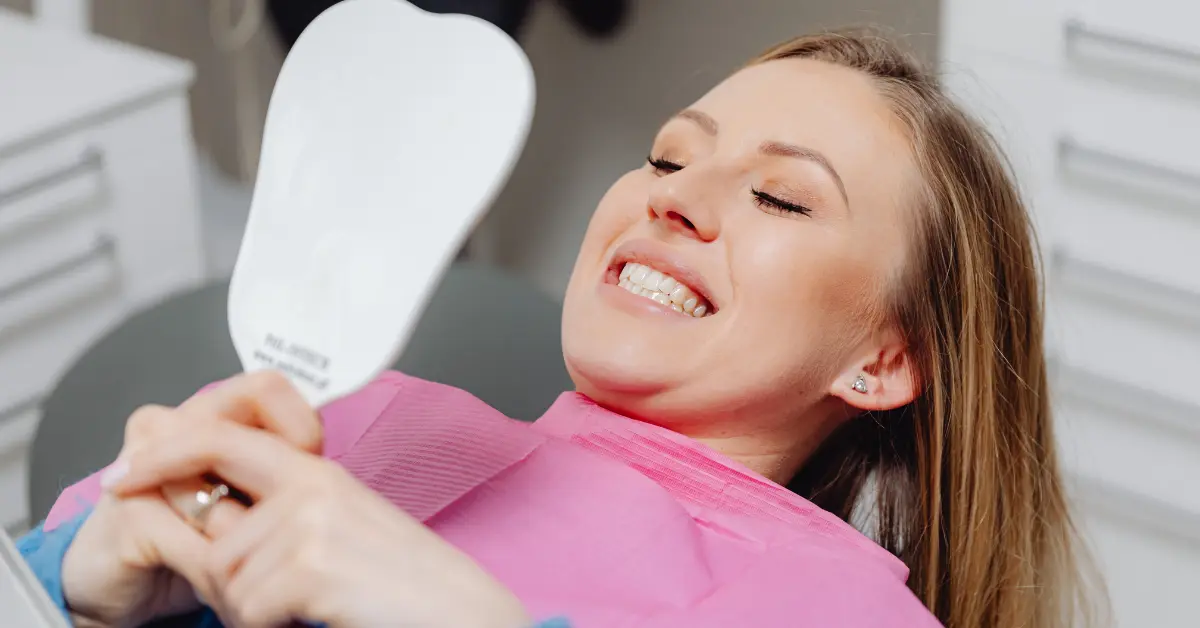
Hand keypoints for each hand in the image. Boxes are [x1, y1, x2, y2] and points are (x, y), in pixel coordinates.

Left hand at [102, 374, 531, 627]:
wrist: (459, 611)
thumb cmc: (407, 583)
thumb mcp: (342, 530)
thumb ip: (285, 514)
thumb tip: (218, 523)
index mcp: (319, 472)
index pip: (219, 437)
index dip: (163, 453)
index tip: (121, 474)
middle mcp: (312, 485)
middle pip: (215, 536)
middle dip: (225, 581)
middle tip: (276, 602)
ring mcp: (311, 521)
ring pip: (228, 580)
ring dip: (254, 611)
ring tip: (310, 610)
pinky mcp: (311, 563)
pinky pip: (249, 609)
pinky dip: (271, 627)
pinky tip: (317, 618)